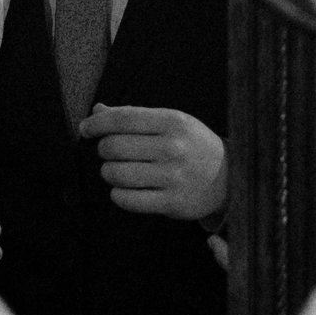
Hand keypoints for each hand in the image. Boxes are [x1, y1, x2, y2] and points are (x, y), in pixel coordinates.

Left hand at [76, 104, 226, 222]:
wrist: (230, 177)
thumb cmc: (192, 145)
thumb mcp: (171, 122)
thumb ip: (134, 116)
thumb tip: (97, 112)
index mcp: (173, 121)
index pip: (121, 118)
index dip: (96, 124)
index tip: (85, 129)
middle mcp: (173, 147)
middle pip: (113, 147)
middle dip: (103, 150)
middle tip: (109, 153)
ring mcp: (173, 177)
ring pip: (116, 174)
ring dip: (108, 172)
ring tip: (116, 171)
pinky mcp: (172, 203)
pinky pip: (127, 199)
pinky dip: (118, 194)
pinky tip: (124, 189)